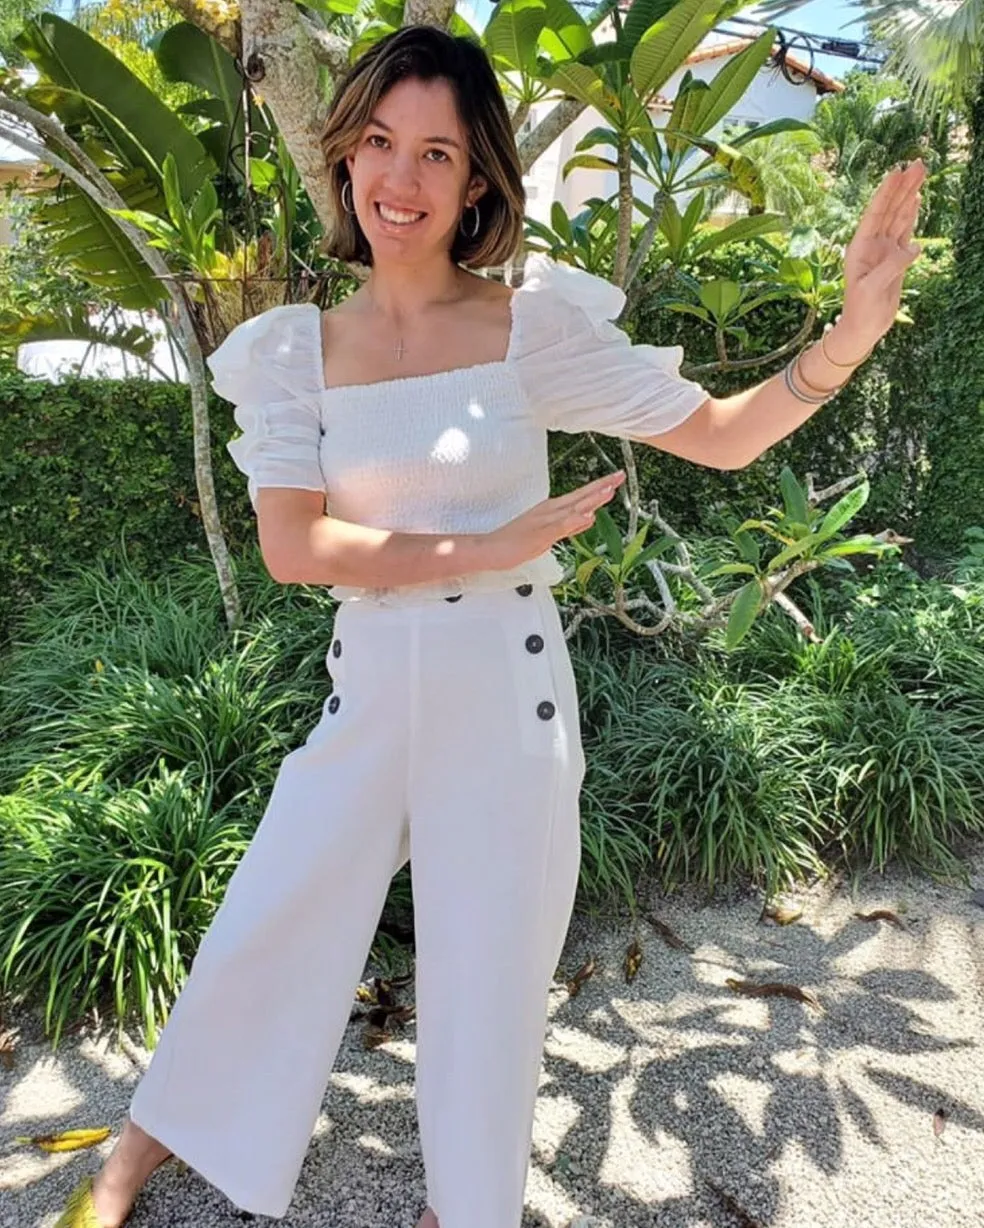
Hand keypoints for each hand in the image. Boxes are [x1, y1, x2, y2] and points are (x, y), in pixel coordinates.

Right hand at [484, 471, 626, 570]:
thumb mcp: (548, 534)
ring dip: (592, 498)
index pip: (581, 496)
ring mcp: (545, 521)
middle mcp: (550, 511)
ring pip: (573, 508)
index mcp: (552, 510)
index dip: (599, 487)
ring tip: (610, 490)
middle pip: (581, 496)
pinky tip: (588, 516)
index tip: (616, 479)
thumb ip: (569, 527)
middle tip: (621, 475)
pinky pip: (560, 527)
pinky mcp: (539, 534)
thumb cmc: (515, 542)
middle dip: (602, 486)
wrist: (490, 549)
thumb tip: (589, 519)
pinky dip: (575, 520)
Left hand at [832, 159, 926, 360]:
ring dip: (909, 195)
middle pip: (889, 209)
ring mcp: (883, 250)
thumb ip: (891, 267)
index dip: (886, 192)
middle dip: (902, 186)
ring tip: (921, 173)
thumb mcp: (872, 289)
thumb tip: (913, 247)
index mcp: (860, 247)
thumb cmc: (861, 311)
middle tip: (919, 164)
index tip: (897, 171)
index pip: (875, 214)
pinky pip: (904, 231)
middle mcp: (871, 244)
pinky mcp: (895, 258)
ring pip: (898, 217)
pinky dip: (911, 215)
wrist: (863, 329)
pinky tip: (916, 200)